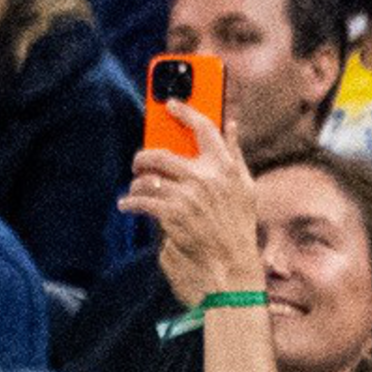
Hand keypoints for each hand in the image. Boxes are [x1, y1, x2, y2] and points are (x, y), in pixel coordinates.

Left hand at [124, 105, 260, 304]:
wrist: (229, 268)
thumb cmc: (236, 229)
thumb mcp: (244, 189)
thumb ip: (235, 155)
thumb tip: (232, 123)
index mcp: (227, 167)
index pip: (206, 128)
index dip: (186, 111)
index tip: (170, 103)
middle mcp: (208, 177)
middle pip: (162, 154)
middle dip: (143, 158)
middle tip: (138, 164)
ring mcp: (190, 195)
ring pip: (148, 178)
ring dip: (136, 185)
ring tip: (135, 192)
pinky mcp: (172, 214)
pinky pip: (141, 200)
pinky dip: (130, 202)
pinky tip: (127, 206)